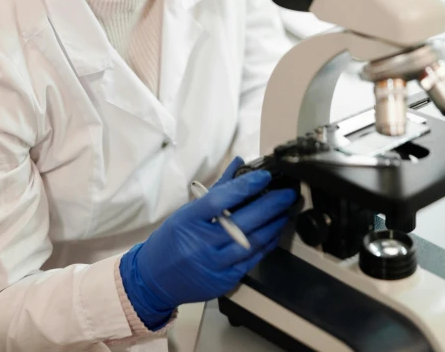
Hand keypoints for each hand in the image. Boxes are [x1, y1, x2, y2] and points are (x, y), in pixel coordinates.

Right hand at [119, 158, 297, 329]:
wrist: (155, 279)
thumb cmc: (173, 239)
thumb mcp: (188, 211)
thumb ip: (218, 188)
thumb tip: (240, 163)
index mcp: (190, 220)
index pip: (220, 201)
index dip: (244, 186)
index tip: (265, 175)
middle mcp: (202, 243)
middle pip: (242, 222)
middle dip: (270, 206)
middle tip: (289, 193)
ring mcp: (214, 265)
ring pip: (251, 243)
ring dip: (273, 226)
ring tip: (286, 211)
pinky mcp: (224, 281)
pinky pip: (251, 261)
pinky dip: (266, 245)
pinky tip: (275, 232)